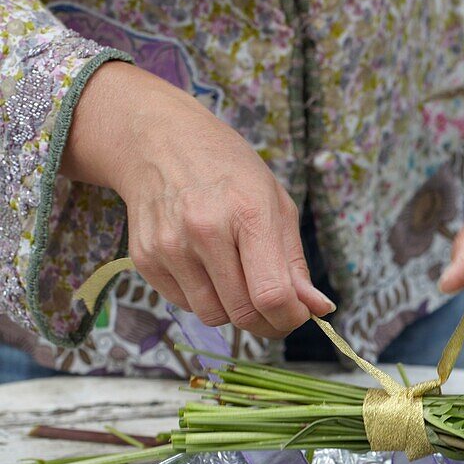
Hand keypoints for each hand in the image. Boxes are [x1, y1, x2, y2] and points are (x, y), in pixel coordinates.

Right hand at [61, 62, 333, 337]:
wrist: (160, 141)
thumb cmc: (228, 170)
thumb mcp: (275, 203)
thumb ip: (295, 263)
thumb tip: (318, 310)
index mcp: (248, 213)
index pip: (271, 294)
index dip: (291, 319)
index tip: (298, 316)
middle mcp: (204, 230)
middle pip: (242, 313)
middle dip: (266, 323)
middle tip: (274, 310)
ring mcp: (170, 246)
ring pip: (212, 317)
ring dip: (233, 312)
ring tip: (237, 279)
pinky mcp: (145, 259)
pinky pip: (185, 305)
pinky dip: (203, 298)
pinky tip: (206, 267)